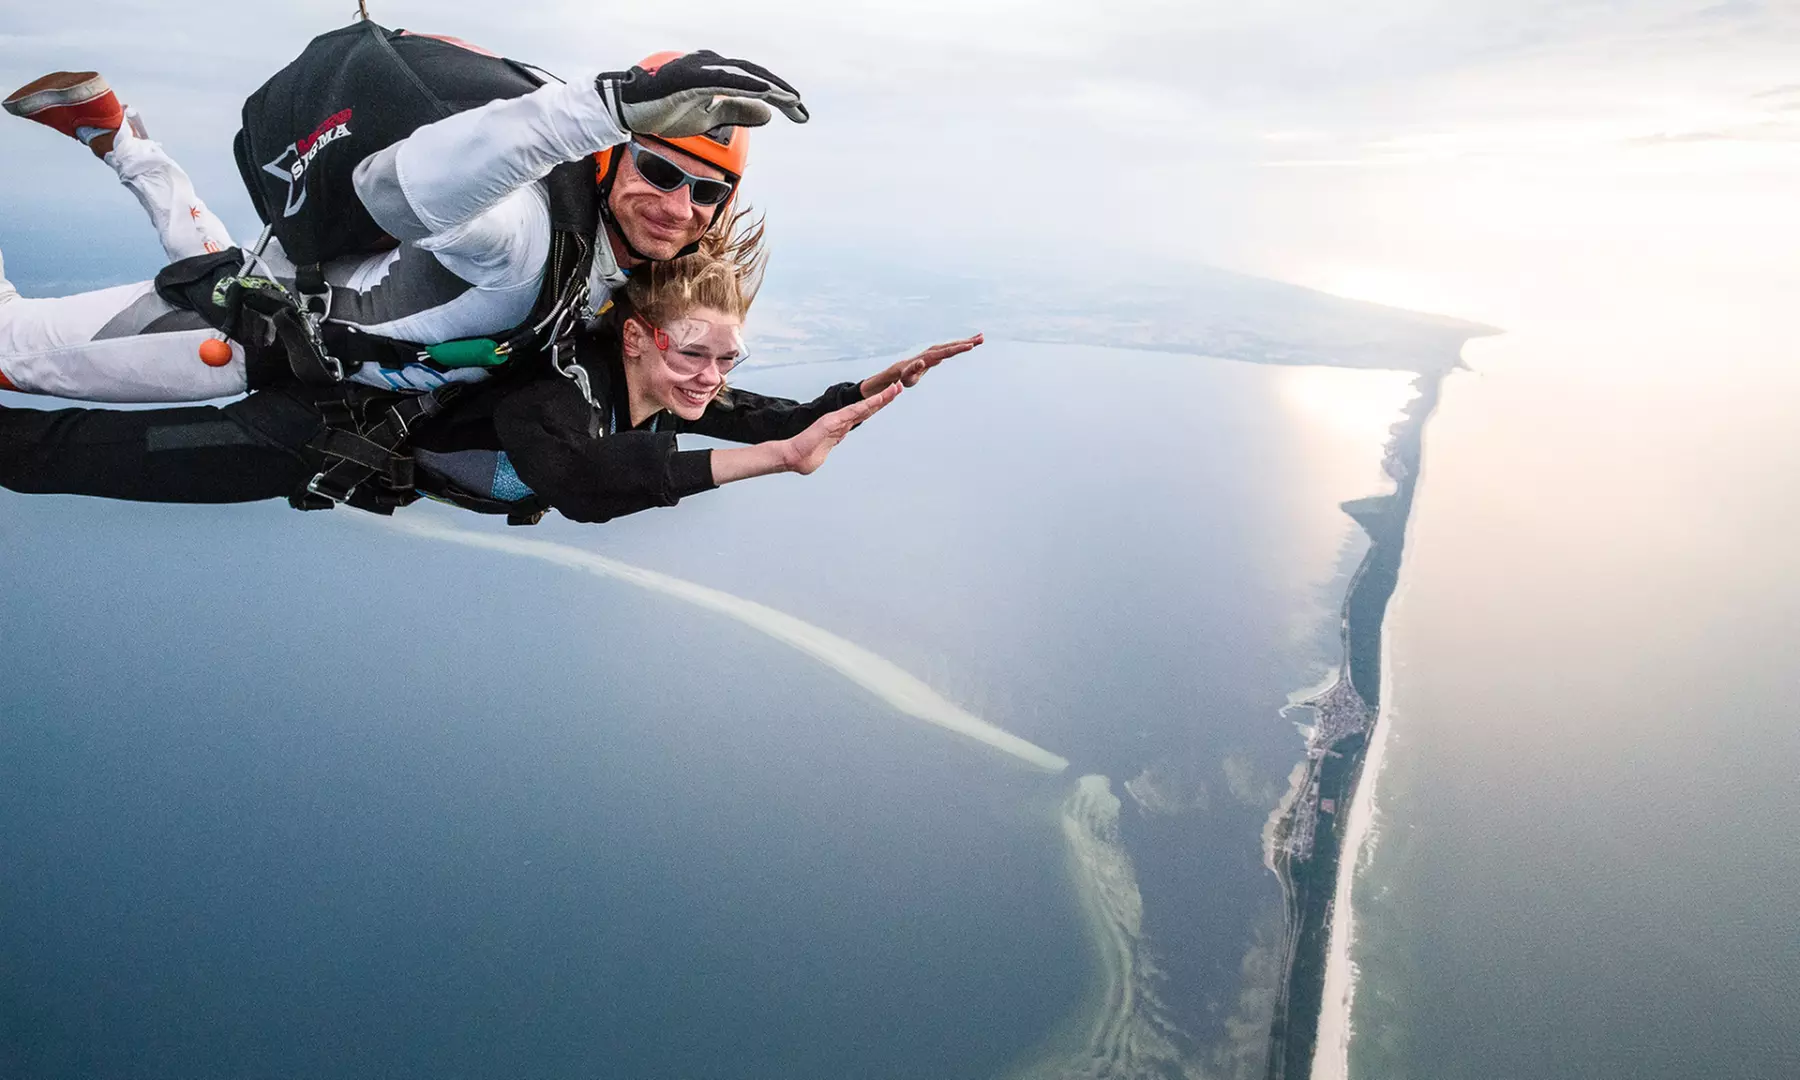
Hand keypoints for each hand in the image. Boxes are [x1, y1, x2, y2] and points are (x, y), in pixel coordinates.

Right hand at [597, 51, 809, 139]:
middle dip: (782, 93)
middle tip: (803, 112)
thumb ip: (737, 111)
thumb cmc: (666, 109)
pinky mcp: (690, 77)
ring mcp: (701, 69)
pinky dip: (746, 84)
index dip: (780, 96)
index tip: (800, 114)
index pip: (756, 83)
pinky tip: (765, 92)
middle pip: (756, 76)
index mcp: (718, 75)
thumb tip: (768, 114)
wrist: (630, 110)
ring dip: (770, 86)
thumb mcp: (709, 117)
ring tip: (792, 100)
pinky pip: (723, 79)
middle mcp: (712, 66)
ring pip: (744, 74)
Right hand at [781, 383, 901, 474]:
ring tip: (896, 389)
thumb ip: (832, 445)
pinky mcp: (833, 421)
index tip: (889, 398)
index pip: (862, 415)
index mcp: (840, 428)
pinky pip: (854, 411)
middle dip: (884, 398)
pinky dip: (868, 404)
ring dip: (881, 398)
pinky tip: (880, 398)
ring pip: (864, 406)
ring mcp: (837, 420)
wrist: (792, 458)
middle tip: (898, 388)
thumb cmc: (805, 458)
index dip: (876, 406)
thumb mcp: (824, 452)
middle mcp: (841, 421)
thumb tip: (835, 442)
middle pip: (867, 407)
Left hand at [859, 333, 981, 398]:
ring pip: (954, 344)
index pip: (946, 352)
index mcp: (929, 357)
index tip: (970, 346)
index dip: (958, 349)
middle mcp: (934, 351)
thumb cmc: (904, 376)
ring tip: (981, 338)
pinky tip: (971, 343)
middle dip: (967, 342)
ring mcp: (936, 351)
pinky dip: (962, 344)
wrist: (900, 370)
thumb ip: (913, 369)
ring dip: (967, 341)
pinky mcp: (938, 352)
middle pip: (953, 346)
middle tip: (982, 338)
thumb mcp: (907, 376)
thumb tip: (921, 362)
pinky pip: (952, 347)